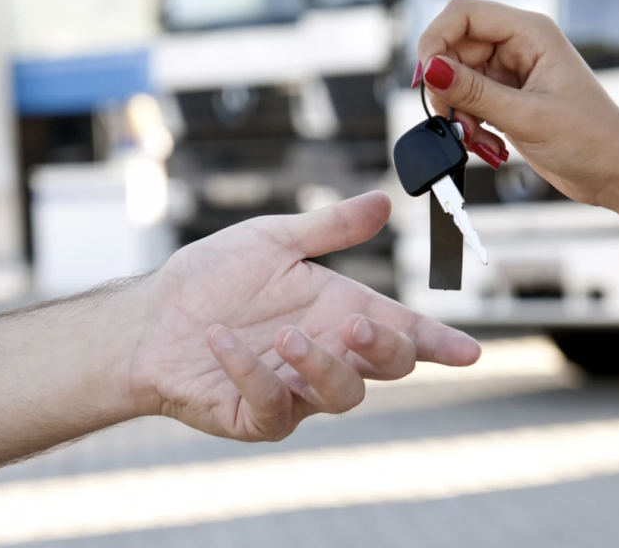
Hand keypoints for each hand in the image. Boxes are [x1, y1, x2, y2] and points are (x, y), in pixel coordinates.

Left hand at [131, 192, 480, 441]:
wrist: (148, 316)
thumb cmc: (210, 279)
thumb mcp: (272, 241)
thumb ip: (329, 228)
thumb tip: (384, 201)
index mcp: (339, 311)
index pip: (402, 332)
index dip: (438, 343)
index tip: (469, 351)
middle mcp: (326, 354)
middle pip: (385, 367)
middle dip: (383, 348)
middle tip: (357, 322)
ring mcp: (294, 391)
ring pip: (340, 394)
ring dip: (322, 365)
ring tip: (288, 335)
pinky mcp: (255, 416)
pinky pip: (271, 406)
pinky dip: (251, 373)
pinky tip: (221, 342)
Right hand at [416, 0, 618, 205]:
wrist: (614, 173)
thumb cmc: (592, 139)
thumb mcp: (527, 116)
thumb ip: (475, 93)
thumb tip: (432, 70)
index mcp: (531, 33)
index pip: (464, 14)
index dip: (436, 41)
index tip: (427, 78)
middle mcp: (518, 46)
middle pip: (454, 49)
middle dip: (447, 88)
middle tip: (454, 121)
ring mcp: (511, 73)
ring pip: (457, 80)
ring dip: (458, 112)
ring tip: (477, 138)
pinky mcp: (507, 98)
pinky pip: (468, 103)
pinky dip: (468, 125)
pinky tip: (488, 143)